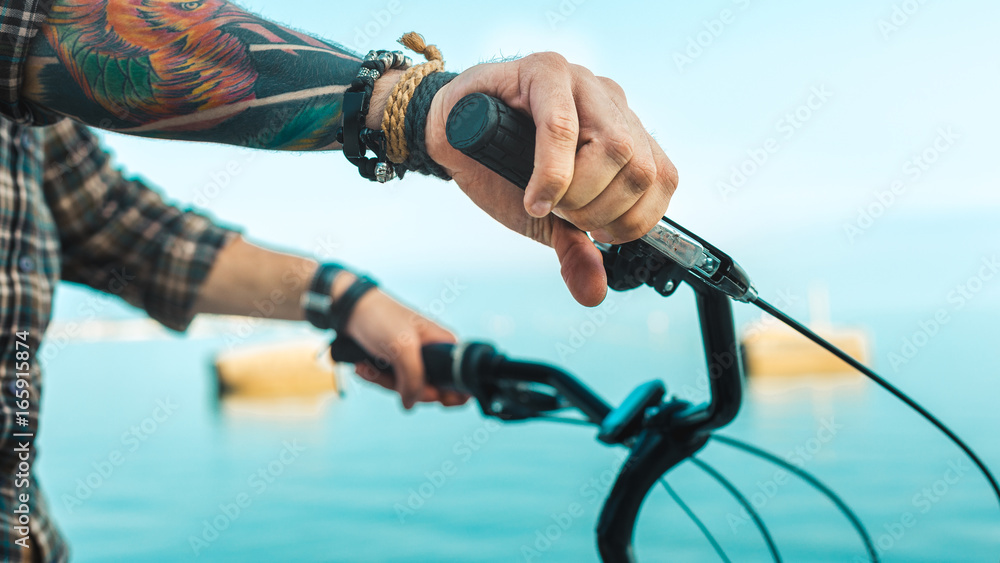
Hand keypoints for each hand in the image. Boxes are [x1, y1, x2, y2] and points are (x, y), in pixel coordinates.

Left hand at [341, 280, 467, 409]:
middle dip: (404, 387)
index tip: (425, 393)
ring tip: (366, 365)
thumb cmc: (381, 319)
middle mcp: (435, 354)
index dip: (447, 395)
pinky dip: (377, 377)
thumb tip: (411, 404)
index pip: (460, 382)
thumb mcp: (402, 348)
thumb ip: (414, 380)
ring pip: (408, 389)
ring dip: (384, 381)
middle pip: (431, 391)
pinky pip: (393, 383)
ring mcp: (416, 360)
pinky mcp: (398, 364)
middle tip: (387, 374)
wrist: (350, 309)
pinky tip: (362, 366)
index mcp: (446, 345)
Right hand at [425, 53, 678, 306]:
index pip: (662, 179)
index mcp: (624, 132)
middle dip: (600, 211)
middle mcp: (611, 103)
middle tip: (562, 214)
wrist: (448, 138)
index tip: (593, 230)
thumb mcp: (545, 220)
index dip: (632, 219)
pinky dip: (552, 174)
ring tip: (545, 199)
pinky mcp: (544, 71)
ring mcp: (581, 82)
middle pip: (640, 167)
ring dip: (578, 192)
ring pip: (614, 147)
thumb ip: (575, 251)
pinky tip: (534, 196)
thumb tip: (595, 293)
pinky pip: (562, 127)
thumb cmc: (500, 170)